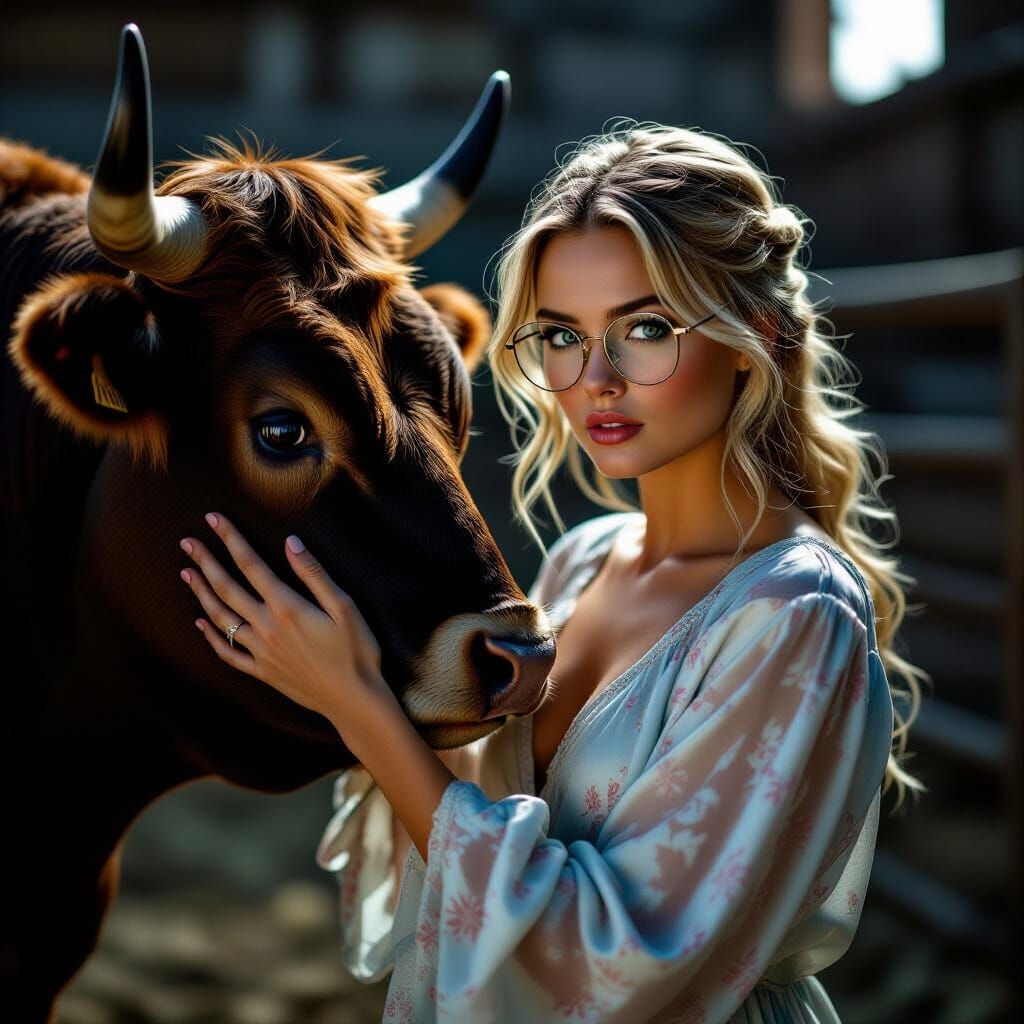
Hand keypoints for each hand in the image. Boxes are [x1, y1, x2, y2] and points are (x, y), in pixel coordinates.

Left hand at [178, 511, 389, 721]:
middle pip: (227, 588)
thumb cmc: (356, 652)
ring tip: (186, 573)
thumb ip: (314, 574)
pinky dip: (211, 636)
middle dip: (206, 562)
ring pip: (221, 617)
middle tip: (187, 542)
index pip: (250, 564)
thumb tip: (290, 543)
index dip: (230, 539)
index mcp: (287, 607)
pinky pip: (228, 652)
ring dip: (201, 593)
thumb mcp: (345, 607)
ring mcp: (260, 651)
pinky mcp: (262, 671)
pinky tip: (201, 623)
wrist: (353, 699)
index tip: (213, 519)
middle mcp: (266, 628)